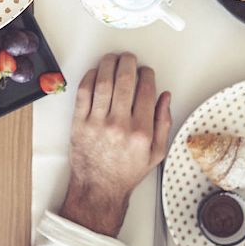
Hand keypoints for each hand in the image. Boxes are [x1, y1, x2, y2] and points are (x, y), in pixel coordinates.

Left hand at [58, 52, 171, 236]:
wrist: (99, 187)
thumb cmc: (127, 170)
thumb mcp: (156, 152)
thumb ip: (163, 122)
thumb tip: (165, 96)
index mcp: (141, 131)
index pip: (146, 90)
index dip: (146, 74)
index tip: (146, 71)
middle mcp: (119, 124)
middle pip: (124, 81)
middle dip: (128, 63)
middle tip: (129, 58)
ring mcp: (97, 122)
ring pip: (103, 82)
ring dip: (108, 64)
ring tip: (113, 58)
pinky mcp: (79, 122)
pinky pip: (83, 92)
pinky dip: (90, 77)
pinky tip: (96, 72)